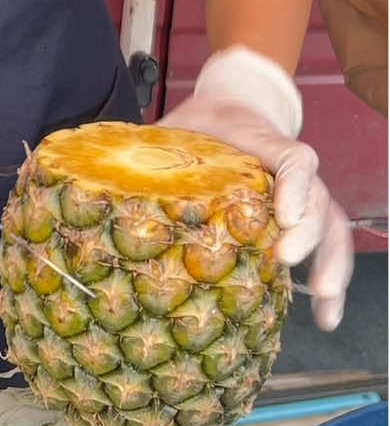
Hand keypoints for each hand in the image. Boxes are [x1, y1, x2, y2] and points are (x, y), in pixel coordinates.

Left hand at [163, 48, 353, 330]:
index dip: (293, 185)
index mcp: (261, 144)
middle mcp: (290, 172)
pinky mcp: (301, 219)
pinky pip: (327, 246)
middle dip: (307, 233)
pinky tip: (324, 318)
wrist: (234, 107)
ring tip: (322, 306)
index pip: (293, 159)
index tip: (283, 213)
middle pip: (317, 200)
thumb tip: (94, 167)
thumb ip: (149, 145)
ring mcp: (301, 196)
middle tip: (284, 257)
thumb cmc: (203, 124)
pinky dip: (331, 281)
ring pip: (331, 227)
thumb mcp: (176, 124)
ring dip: (331, 266)